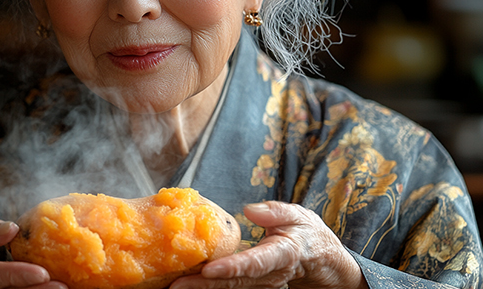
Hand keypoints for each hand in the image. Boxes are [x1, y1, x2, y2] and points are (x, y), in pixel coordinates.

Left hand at [170, 201, 367, 288]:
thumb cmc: (306, 234)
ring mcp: (261, 284)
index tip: (209, 269)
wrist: (319, 259)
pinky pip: (227, 287)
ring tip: (172, 286)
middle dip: (203, 285)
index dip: (232, 267)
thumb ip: (275, 212)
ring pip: (228, 288)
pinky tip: (185, 284)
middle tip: (176, 284)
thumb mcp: (299, 216)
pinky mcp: (252, 285)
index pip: (255, 263)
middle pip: (234, 281)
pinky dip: (206, 287)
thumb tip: (249, 210)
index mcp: (282, 254)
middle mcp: (270, 275)